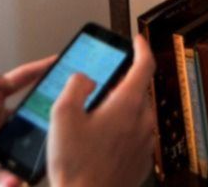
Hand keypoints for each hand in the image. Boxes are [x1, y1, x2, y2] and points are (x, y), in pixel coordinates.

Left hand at [0, 55, 50, 186]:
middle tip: (60, 128)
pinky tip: (10, 181)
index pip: (19, 82)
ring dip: (29, 158)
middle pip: (27, 121)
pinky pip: (5, 176)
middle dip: (45, 124)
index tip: (60, 62)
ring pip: (21, 150)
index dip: (40, 71)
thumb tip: (7, 81)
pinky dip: (10, 180)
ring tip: (33, 164)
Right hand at [47, 33, 155, 186]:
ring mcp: (144, 143)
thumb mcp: (63, 116)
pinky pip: (137, 136)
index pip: (145, 65)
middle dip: (124, 82)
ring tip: (98, 116)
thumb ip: (75, 86)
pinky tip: (102, 141)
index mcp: (127, 105)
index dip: (142, 48)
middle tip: (105, 84)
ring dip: (123, 108)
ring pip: (139, 114)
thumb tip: (86, 79)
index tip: (138, 41)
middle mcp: (142, 122)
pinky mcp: (141, 162)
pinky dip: (124, 130)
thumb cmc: (76, 166)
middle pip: (140, 90)